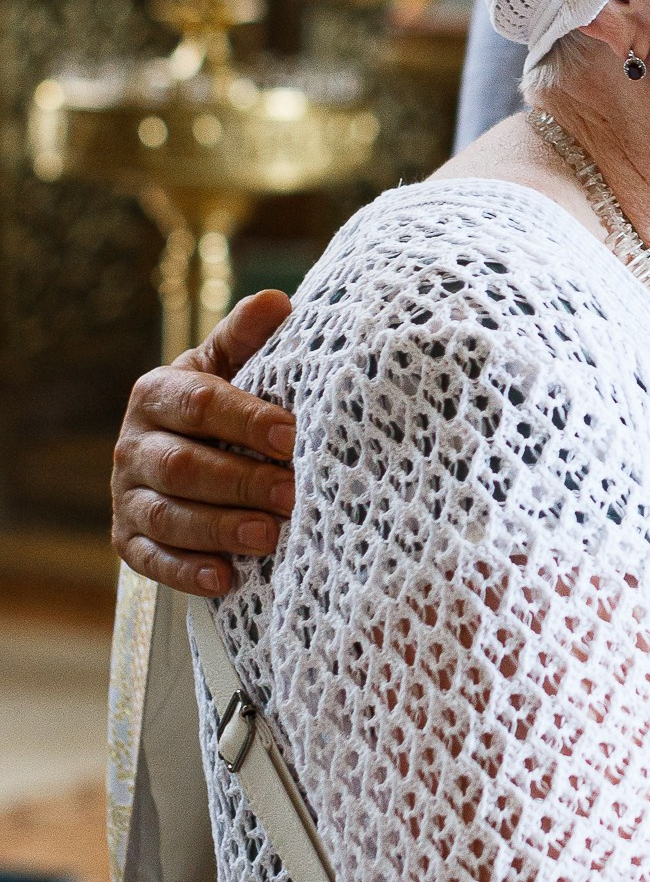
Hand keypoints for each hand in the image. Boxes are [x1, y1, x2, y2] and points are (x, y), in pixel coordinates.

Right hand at [110, 291, 296, 596]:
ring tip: (268, 536)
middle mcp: (132, 444)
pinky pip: (150, 560)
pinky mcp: (127, 538)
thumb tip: (277, 302)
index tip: (292, 434)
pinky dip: (187, 571)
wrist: (182, 446)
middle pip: (182, 466)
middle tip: (291, 493)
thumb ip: (247, 337)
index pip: (198, 403)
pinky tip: (226, 579)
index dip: (245, 419)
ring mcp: (126, 495)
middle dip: (240, 481)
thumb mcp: (230, 364)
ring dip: (219, 529)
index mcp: (156, 392)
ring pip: (168, 516)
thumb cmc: (218, 401)